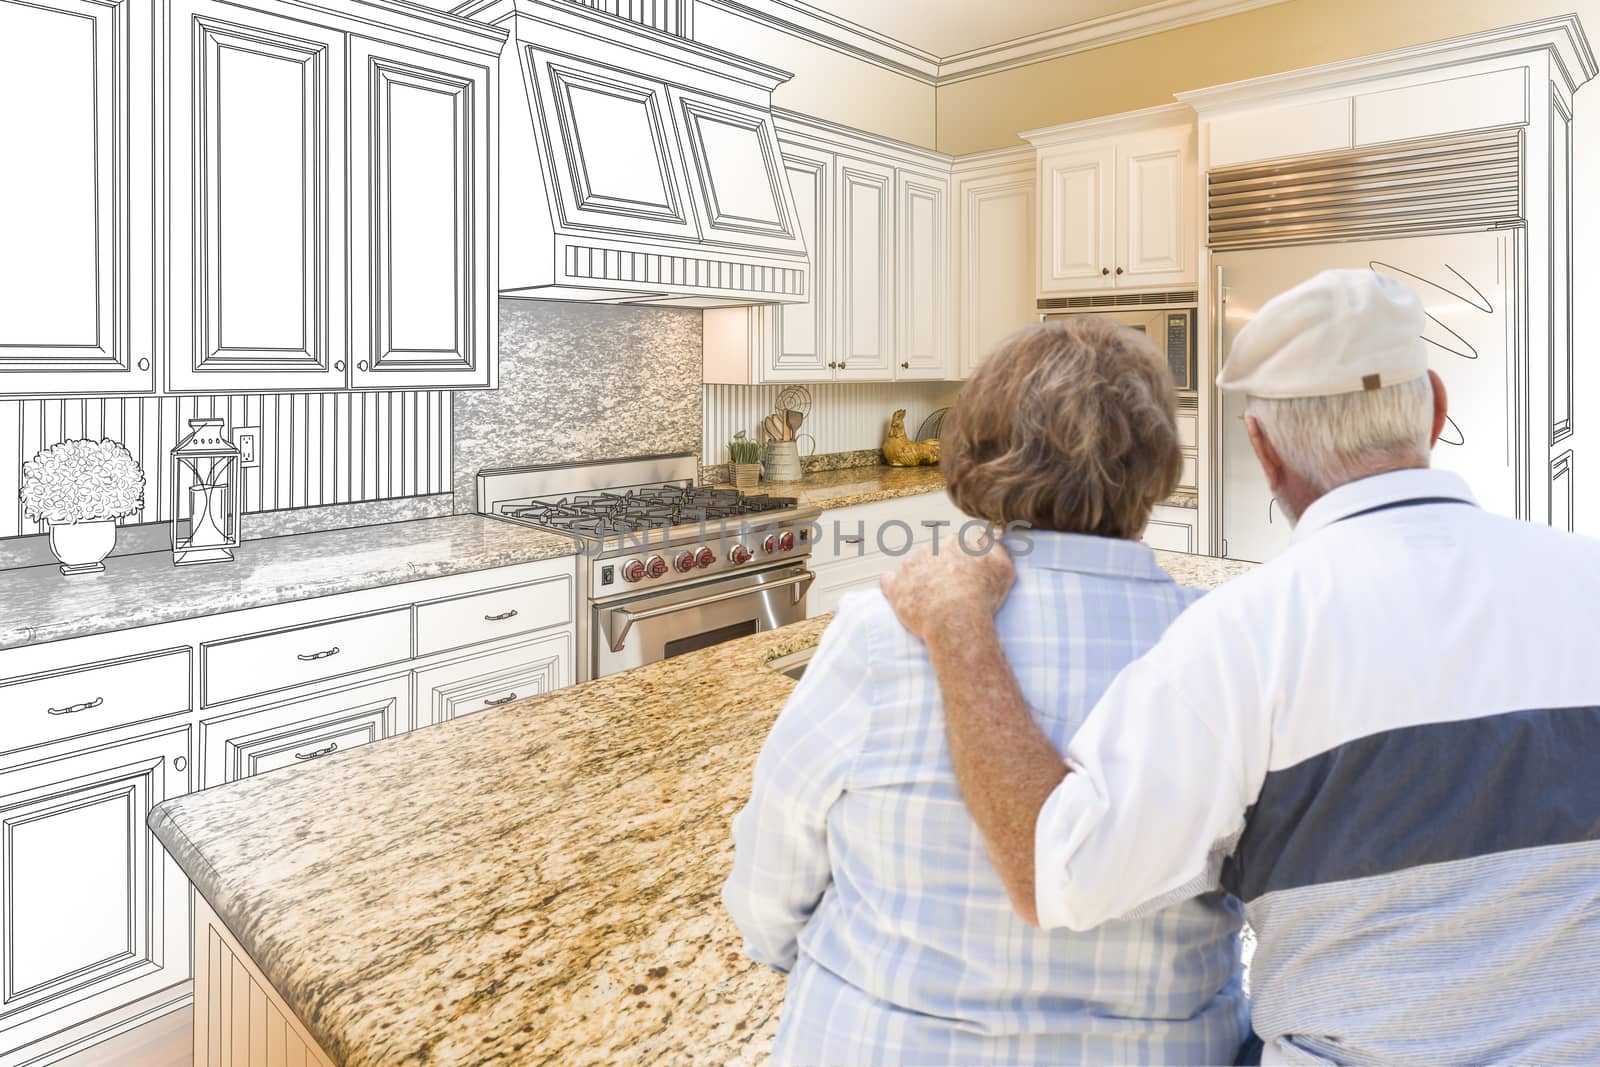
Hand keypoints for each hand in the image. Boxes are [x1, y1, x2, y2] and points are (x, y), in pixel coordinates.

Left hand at [880, 541, 1014, 643]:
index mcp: (953, 543)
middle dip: (937, 569)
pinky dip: (894, 587)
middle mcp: (929, 549)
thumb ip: (994, 546)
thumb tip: (984, 536)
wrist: (956, 619)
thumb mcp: (1003, 568)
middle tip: (947, 591)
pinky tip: (902, 596)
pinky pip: (888, 581)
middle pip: (932, 556)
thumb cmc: (982, 596)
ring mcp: (909, 566)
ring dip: (918, 579)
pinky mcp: (895, 586)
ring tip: (929, 600)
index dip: (959, 563)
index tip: (963, 578)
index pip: (953, 547)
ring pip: (912, 568)